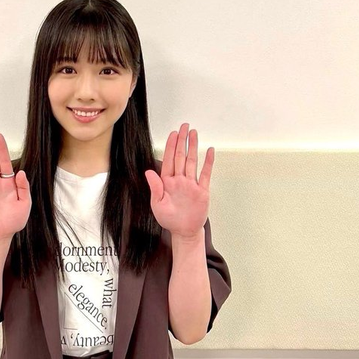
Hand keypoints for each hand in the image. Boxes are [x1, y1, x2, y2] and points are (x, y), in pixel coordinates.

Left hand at [144, 123, 213, 238]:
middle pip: (181, 156)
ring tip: (194, 133)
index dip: (171, 146)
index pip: (169, 160)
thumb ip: (155, 188)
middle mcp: (179, 180)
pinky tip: (209, 151)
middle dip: (182, 141)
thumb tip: (148, 172)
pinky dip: (208, 162)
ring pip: (192, 161)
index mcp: (167, 182)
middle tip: (184, 126)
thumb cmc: (169, 220)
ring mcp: (191, 184)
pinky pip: (205, 174)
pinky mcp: (202, 190)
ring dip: (193, 147)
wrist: (184, 232)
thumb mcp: (158, 205)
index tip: (173, 134)